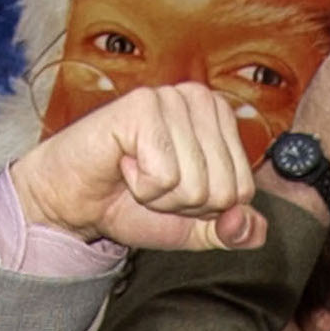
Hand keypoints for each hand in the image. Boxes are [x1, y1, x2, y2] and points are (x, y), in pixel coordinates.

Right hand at [9, 84, 267, 250]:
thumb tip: (252, 227)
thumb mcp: (196, 227)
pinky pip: (165, 175)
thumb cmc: (133, 203)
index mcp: (221, 119)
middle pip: (223, 190)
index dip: (207, 208)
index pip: (244, 190)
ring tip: (136, 173)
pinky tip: (123, 165)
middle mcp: (200, 100)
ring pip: (195, 184)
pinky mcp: (142, 107)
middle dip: (185, 204)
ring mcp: (171, 99)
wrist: (77, 204)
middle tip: (152, 183)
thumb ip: (234, 232)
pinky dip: (142, 186)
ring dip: (161, 195)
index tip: (174, 190)